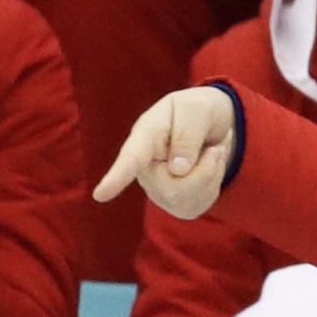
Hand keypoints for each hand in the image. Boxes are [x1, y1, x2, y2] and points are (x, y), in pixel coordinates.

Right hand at [97, 87, 239, 219]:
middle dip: (205, 170)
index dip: (116, 177)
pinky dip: (213, 186)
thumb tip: (177, 171)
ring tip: (211, 153)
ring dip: (212, 175)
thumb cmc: (196, 111)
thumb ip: (187, 134)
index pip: (131, 158)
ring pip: (186, 200)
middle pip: (173, 188)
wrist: (209, 124)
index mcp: (145, 136)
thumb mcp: (197, 110)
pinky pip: (198, 205)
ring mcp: (157, 187)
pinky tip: (208, 169)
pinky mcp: (174, 202)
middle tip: (216, 148)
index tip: (100, 195)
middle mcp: (145, 166)